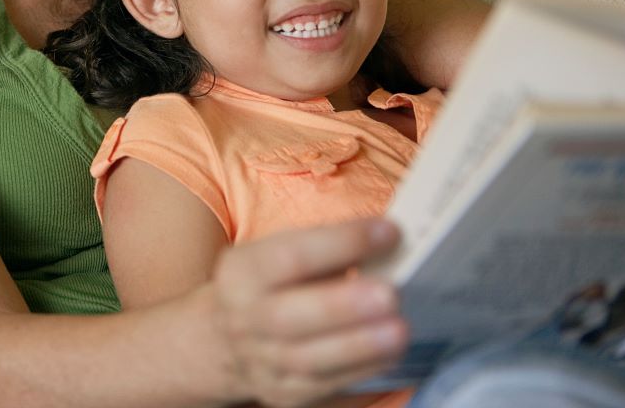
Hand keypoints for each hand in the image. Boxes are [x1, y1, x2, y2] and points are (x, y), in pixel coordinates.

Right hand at [210, 219, 407, 406]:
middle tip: (391, 295)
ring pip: (306, 359)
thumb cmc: (268, 285)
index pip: (289, 257)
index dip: (341, 243)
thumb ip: (322, 248)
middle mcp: (243, 318)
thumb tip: (385, 240)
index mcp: (242, 273)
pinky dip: (360, 371)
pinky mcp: (281, 393)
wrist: (224, 340)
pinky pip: (322, 388)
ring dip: (358, 345)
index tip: (389, 233)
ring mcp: (260, 361)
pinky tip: (390, 355)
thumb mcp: (275, 254)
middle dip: (343, 306)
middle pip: (287, 317)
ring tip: (400, 330)